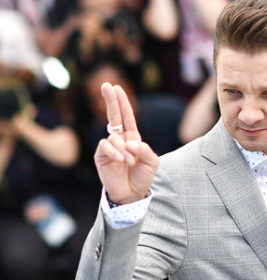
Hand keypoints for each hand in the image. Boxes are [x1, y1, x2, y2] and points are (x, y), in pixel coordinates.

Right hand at [94, 83, 158, 203]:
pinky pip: (105, 146)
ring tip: (130, 162)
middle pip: (114, 116)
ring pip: (114, 136)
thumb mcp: (152, 162)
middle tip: (106, 85)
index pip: (127, 117)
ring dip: (124, 149)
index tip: (117, 88)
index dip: (122, 103)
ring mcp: (109, 147)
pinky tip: (121, 160)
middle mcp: (120, 140)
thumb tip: (129, 142)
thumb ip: (145, 149)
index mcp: (132, 138)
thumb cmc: (142, 177)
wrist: (132, 194)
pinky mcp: (101, 156)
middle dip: (111, 100)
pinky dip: (115, 152)